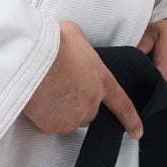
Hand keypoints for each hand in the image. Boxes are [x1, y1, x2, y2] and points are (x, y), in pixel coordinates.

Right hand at [24, 20, 142, 138]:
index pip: (123, 105)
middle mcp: (91, 103)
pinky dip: (44, 117)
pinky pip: (49, 125)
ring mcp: (72, 117)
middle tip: (62, 89)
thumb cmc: (52, 43)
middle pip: (90, 113)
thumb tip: (74, 44)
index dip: (131, 120)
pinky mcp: (52, 125)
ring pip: (69, 120)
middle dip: (79, 105)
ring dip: (61, 111)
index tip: (137, 132)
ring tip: (48, 92)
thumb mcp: (74, 34)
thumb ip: (81, 46)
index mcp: (102, 81)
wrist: (30, 58)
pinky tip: (37, 100)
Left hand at [137, 13, 166, 119]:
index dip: (137, 104)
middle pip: (159, 113)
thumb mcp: (154, 32)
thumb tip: (119, 66)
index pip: (149, 103)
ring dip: (160, 110)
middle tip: (137, 100)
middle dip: (147, 109)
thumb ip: (136, 50)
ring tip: (152, 96)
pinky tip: (166, 95)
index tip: (128, 100)